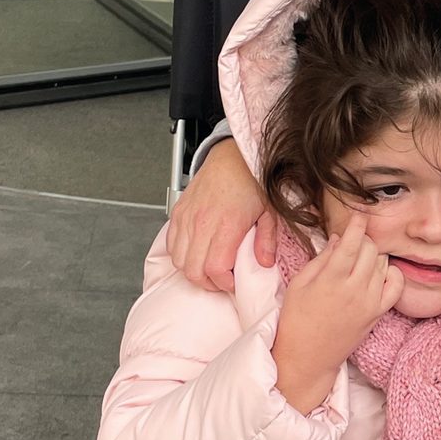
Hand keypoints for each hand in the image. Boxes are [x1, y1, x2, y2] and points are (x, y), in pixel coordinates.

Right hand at [167, 138, 265, 291]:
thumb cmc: (251, 180)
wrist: (233, 156)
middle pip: (193, 270)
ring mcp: (187, 217)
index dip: (224, 283)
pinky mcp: (178, 212)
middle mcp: (202, 222)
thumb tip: (264, 263)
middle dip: (208, 282)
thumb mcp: (269, 212)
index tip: (234, 282)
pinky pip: (171, 244)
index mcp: (226, 225)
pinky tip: (196, 252)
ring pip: (179, 260)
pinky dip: (181, 254)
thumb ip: (267, 240)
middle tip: (222, 280)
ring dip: (193, 270)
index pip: (215, 269)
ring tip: (209, 268)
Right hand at [272, 213, 403, 411]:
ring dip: (373, 256)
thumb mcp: (300, 283)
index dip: (357, 225)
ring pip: (383, 263)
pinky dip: (391, 274)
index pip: (352, 243)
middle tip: (352, 245)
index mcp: (331, 279)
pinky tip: (378, 274)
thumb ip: (322, 258)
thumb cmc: (297, 319)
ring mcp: (370, 302)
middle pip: (371, 249)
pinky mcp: (378, 313)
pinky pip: (396, 285)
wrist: (308, 357)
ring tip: (358, 263)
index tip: (358, 216)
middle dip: (362, 240)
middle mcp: (354, 289)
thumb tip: (340, 238)